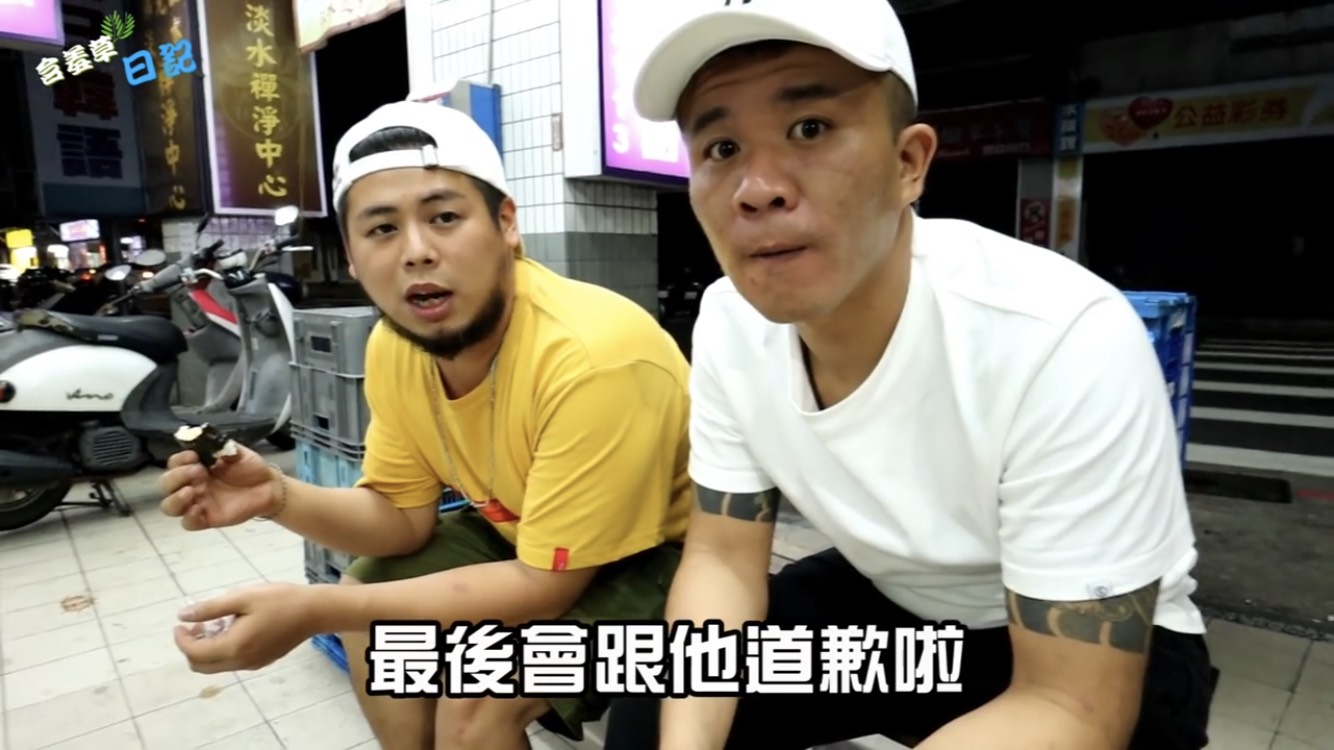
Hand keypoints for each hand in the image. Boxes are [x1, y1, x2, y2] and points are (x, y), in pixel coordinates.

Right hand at [159, 443, 277, 528]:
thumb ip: (221, 447)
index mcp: (194, 466)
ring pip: (169, 507)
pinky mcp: (206, 519)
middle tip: (197, 472)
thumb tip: (206, 440)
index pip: (174, 463)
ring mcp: (197, 502)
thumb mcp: (237, 452)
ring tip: (191, 492)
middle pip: (166, 484)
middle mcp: (191, 484)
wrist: (268, 486)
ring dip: (175, 499)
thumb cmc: (249, 467)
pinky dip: (189, 517)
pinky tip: (199, 509)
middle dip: (176, 477)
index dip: (179, 459)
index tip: (194, 456)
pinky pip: (188, 523)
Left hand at [175, 582, 323, 672]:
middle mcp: (241, 662)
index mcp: (233, 647)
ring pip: (217, 666)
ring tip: (215, 623)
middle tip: (196, 623)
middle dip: (191, 647)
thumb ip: (211, 608)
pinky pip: (232, 662)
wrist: (315, 611)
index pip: (194, 653)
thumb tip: (183, 616)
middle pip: (202, 666)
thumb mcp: (243, 598)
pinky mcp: (262, 661)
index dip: (182, 639)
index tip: (182, 621)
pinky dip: (223, 650)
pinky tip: (233, 628)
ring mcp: (253, 664)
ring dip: (207, 649)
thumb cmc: (280, 600)